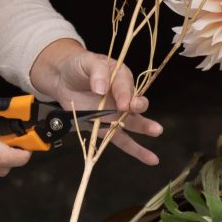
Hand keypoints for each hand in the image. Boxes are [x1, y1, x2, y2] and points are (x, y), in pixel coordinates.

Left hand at [37, 48, 163, 165]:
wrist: (64, 79)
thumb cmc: (79, 67)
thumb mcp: (87, 62)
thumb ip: (97, 72)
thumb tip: (101, 88)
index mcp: (121, 76)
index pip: (126, 84)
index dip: (125, 94)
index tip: (124, 102)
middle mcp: (123, 96)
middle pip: (136, 102)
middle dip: (137, 106)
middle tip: (133, 108)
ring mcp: (117, 113)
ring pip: (134, 122)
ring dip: (145, 127)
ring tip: (156, 131)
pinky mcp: (107, 128)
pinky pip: (124, 141)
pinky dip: (137, 151)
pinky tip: (151, 159)